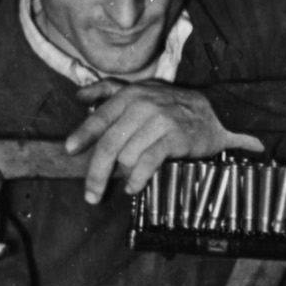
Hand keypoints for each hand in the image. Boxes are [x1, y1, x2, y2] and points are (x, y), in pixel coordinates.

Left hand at [65, 80, 259, 203]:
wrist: (216, 111)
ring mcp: (159, 121)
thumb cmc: (173, 105)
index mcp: (130, 95)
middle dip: (96, 173)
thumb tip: (78, 96)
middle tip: (91, 195)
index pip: (100, 118)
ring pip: (127, 156)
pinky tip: (133, 187)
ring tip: (126, 181)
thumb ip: (108, 91)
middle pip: (109, 144)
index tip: (69, 151)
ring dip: (123, 175)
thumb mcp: (141, 90)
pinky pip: (147, 163)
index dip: (83, 136)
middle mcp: (142, 105)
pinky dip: (137, 179)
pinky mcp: (174, 138)